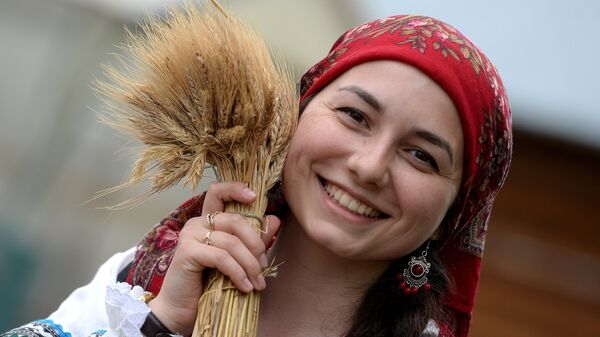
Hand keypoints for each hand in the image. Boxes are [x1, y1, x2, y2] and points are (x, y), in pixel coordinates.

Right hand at [148, 182, 280, 335]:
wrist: (181, 311)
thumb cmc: (207, 285)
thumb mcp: (236, 261)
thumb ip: (253, 240)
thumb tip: (274, 219)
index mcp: (207, 221)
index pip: (218, 192)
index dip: (236, 189)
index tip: (255, 197)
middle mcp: (196, 223)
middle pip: (235, 219)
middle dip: (256, 244)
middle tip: (263, 266)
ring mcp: (190, 235)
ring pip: (231, 242)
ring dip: (250, 265)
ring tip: (257, 283)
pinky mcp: (187, 252)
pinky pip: (222, 257)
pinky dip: (238, 273)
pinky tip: (245, 287)